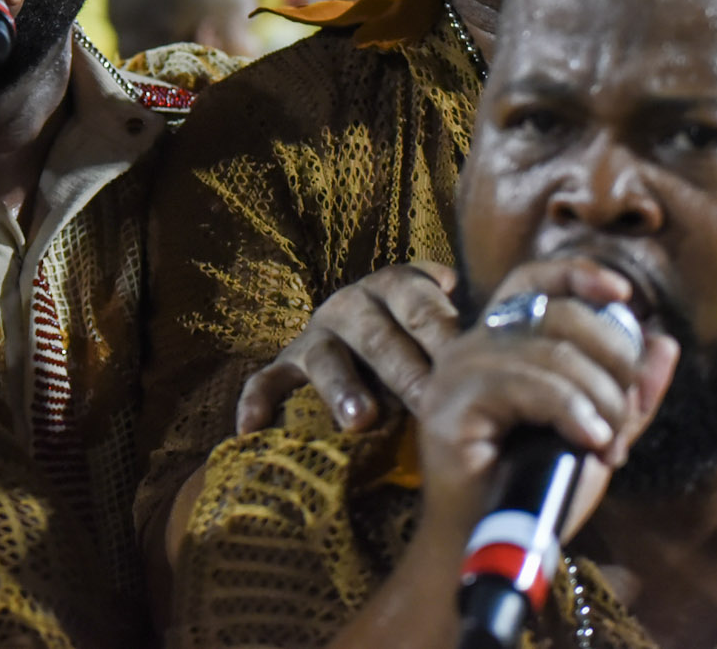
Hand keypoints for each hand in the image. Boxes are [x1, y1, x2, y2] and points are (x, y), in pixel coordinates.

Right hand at [237, 261, 459, 433]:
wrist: (363, 335)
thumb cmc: (417, 338)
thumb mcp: (438, 314)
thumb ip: (455, 312)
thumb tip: (463, 294)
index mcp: (393, 286)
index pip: (421, 308)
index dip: (444, 338)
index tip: (465, 371)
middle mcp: (350, 304)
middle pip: (378, 337)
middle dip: (405, 372)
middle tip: (427, 404)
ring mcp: (315, 335)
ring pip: (324, 358)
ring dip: (342, 388)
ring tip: (361, 419)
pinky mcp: (284, 365)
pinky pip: (266, 381)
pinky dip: (256, 402)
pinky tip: (252, 429)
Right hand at [414, 259, 676, 551]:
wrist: (489, 550)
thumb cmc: (537, 495)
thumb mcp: (597, 436)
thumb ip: (629, 393)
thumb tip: (664, 342)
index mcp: (500, 345)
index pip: (534, 279)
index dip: (578, 273)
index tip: (624, 294)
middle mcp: (471, 347)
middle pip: (557, 313)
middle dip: (613, 360)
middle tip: (626, 417)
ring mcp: (456, 373)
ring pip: (548, 351)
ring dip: (598, 397)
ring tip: (608, 443)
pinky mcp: (450, 404)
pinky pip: (527, 383)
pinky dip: (571, 409)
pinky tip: (589, 442)